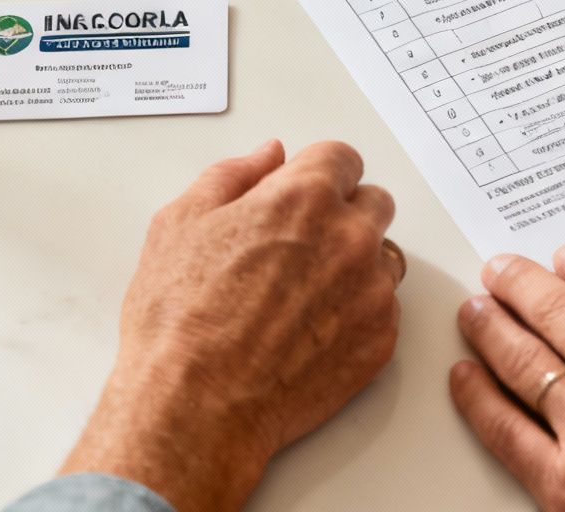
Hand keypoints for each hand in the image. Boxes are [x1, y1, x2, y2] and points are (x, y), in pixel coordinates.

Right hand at [63, 140, 404, 511]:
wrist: (195, 406)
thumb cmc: (179, 320)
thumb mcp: (181, 222)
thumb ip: (233, 176)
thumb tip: (268, 157)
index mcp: (304, 198)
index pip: (342, 159)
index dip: (318, 173)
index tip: (304, 191)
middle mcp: (349, 238)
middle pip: (373, 203)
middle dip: (343, 214)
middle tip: (301, 244)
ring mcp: (371, 291)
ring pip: (384, 257)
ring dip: (357, 263)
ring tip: (305, 292)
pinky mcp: (380, 339)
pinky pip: (384, 309)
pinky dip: (358, 312)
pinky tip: (313, 329)